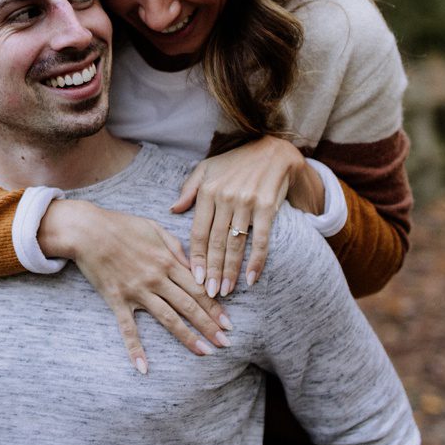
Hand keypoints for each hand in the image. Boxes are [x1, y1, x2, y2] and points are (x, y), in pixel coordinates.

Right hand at [40, 199, 230, 372]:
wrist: (86, 230)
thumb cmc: (120, 225)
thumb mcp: (154, 228)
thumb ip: (176, 247)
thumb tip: (193, 265)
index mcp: (167, 260)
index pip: (198, 289)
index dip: (215, 307)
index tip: (229, 324)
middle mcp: (156, 278)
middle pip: (189, 306)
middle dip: (209, 326)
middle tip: (226, 344)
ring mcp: (137, 291)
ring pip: (168, 318)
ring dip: (187, 337)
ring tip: (205, 352)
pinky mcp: (117, 300)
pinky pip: (128, 329)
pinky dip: (135, 349)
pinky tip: (143, 368)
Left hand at [171, 137, 325, 296]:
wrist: (272, 150)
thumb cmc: (235, 161)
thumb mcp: (206, 169)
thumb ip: (189, 190)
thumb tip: (172, 210)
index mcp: (208, 191)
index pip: (199, 231)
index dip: (196, 257)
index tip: (194, 278)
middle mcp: (226, 198)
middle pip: (216, 242)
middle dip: (212, 271)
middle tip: (209, 294)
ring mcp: (247, 203)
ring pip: (235, 244)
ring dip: (230, 270)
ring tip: (225, 290)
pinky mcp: (267, 207)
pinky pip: (261, 239)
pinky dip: (256, 260)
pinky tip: (251, 278)